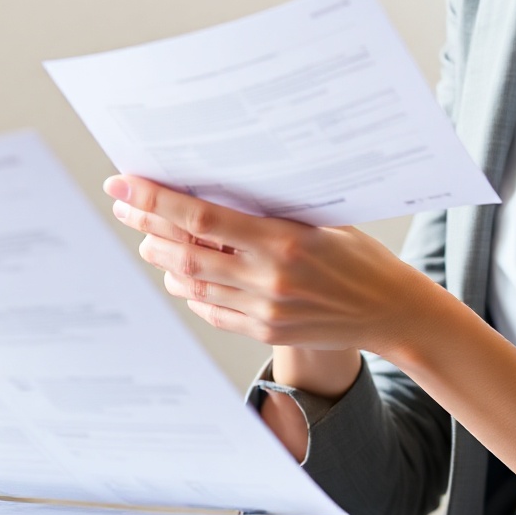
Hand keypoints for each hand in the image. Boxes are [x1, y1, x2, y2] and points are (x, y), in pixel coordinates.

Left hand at [106, 174, 416, 387]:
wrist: (392, 311)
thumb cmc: (358, 255)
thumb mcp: (320, 219)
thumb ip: (269, 209)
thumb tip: (212, 183)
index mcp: (284, 240)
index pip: (202, 217)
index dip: (156, 200)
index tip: (123, 184)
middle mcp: (270, 277)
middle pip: (186, 252)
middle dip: (146, 227)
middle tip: (123, 206)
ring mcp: (266, 309)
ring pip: (192, 283)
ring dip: (161, 260)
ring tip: (146, 240)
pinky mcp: (267, 332)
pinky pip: (211, 310)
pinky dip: (188, 291)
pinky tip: (177, 275)